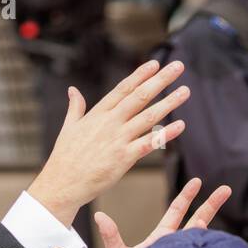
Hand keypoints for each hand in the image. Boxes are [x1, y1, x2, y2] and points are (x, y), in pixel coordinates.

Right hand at [27, 60, 189, 226]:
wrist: (62, 184)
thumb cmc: (64, 158)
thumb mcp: (68, 127)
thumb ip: (75, 107)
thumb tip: (72, 89)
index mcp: (98, 114)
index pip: (123, 89)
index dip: (140, 75)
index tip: (155, 63)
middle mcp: (110, 123)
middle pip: (140, 96)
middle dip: (160, 80)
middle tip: (178, 67)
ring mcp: (118, 140)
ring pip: (148, 117)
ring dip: (169, 103)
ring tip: (185, 91)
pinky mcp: (123, 158)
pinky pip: (149, 143)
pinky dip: (165, 134)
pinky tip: (180, 125)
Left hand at [94, 178, 230, 247]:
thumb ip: (111, 237)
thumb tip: (99, 216)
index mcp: (162, 237)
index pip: (176, 211)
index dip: (186, 196)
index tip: (197, 182)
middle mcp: (176, 245)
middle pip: (197, 219)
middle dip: (211, 204)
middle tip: (226, 189)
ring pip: (202, 237)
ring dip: (209, 225)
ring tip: (212, 218)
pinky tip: (210, 243)